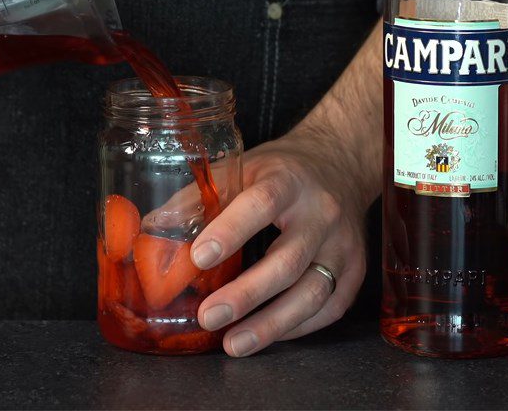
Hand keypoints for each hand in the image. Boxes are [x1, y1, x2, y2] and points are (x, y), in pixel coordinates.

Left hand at [190, 132, 367, 356]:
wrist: (339, 164)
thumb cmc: (279, 170)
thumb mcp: (240, 167)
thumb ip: (199, 197)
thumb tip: (152, 228)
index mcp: (287, 180)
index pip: (260, 204)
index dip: (231, 231)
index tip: (199, 257)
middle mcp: (320, 213)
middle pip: (287, 261)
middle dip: (245, 294)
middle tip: (208, 315)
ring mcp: (343, 244)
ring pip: (311, 293)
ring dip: (270, 324)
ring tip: (233, 343)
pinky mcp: (355, 270)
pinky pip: (328, 309)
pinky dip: (296, 328)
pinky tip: (265, 335)